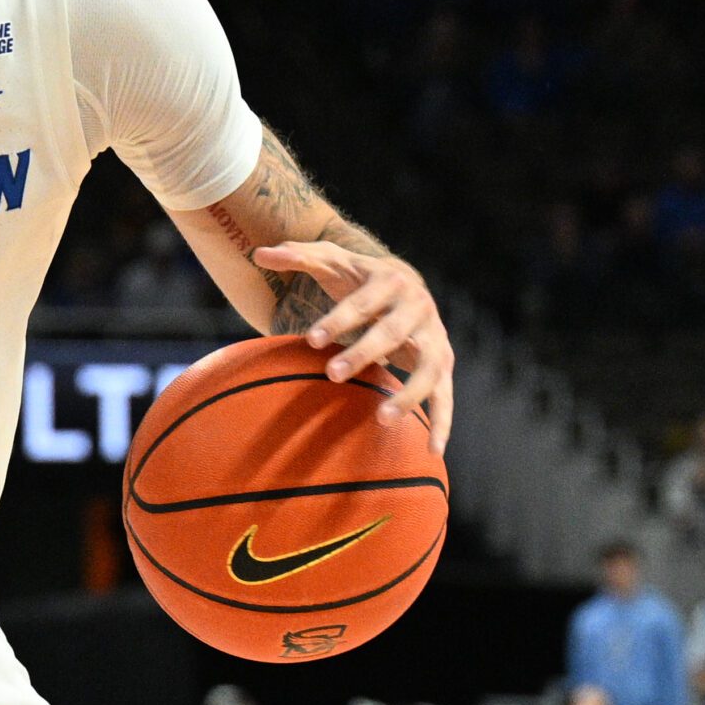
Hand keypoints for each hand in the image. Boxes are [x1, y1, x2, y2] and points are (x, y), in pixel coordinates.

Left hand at [253, 241, 455, 453]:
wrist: (404, 283)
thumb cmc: (356, 276)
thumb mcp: (330, 260)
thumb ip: (297, 256)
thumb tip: (259, 252)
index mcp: (390, 281)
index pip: (361, 302)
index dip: (337, 320)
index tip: (310, 339)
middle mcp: (419, 308)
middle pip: (393, 333)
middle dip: (364, 353)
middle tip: (332, 375)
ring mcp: (435, 337)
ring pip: (428, 367)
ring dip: (409, 393)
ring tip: (382, 419)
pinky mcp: (443, 363)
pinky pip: (445, 395)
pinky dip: (442, 422)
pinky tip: (432, 451)